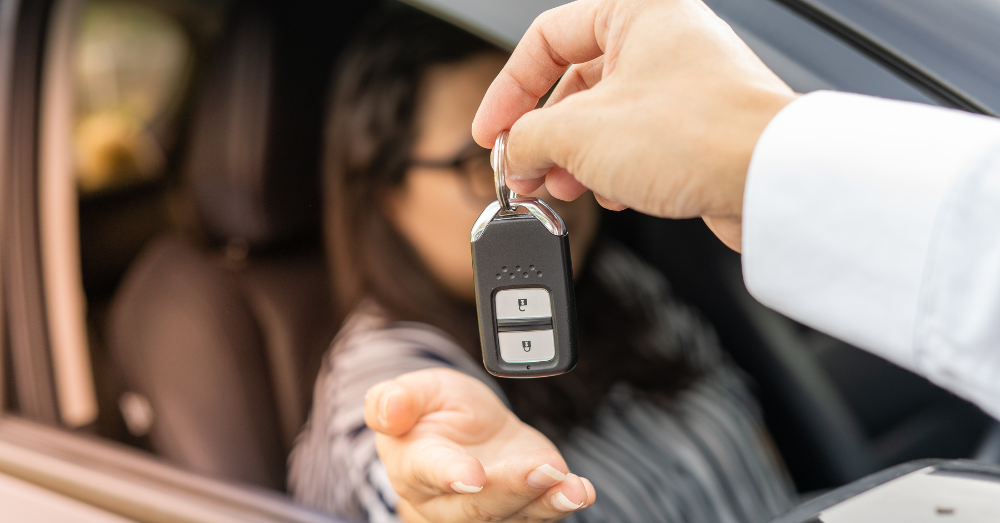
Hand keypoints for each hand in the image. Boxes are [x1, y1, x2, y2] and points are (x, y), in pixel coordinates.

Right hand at [365, 369, 594, 521]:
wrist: (466, 427)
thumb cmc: (435, 410)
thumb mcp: (417, 389)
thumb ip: (397, 398)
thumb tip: (389, 407)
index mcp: (413, 465)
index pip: (428, 472)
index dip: (450, 475)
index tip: (473, 475)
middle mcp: (445, 500)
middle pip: (475, 506)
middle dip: (511, 489)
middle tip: (542, 468)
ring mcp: (484, 510)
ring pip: (511, 518)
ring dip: (544, 502)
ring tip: (570, 486)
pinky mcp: (518, 509)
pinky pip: (539, 516)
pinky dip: (561, 504)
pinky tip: (579, 491)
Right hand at [472, 0, 796, 250]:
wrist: (770, 181)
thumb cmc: (699, 133)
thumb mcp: (580, 133)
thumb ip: (528, 137)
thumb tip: (511, 153)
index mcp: (637, 11)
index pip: (547, 39)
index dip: (508, 89)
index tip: (491, 130)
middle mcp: (664, 41)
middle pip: (576, 83)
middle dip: (543, 135)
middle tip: (522, 169)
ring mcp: (685, 85)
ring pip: (606, 118)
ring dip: (574, 158)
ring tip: (559, 187)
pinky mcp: (699, 129)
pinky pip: (638, 143)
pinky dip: (613, 169)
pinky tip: (609, 193)